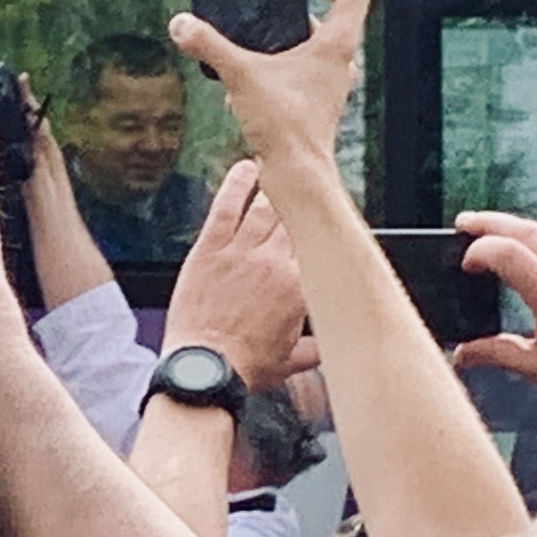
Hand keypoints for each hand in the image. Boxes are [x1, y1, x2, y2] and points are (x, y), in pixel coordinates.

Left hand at [161, 160, 308, 391]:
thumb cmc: (246, 367)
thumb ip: (316, 346)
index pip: (320, 243)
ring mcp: (241, 252)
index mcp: (301, 285)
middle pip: (297, 217)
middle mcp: (276, 261)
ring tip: (282, 168)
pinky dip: (237, 184)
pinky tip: (247, 167)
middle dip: (304, 198)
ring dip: (276, 186)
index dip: (323, 226)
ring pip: (265, 207)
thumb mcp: (292, 360)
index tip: (327, 216)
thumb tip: (331, 346)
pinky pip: (226, 207)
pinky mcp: (210, 249)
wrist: (205, 369)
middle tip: (308, 180)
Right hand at [170, 0, 365, 180]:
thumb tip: (182, 25)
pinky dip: (275, 70)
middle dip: (292, 11)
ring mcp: (328, 84)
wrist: (295, 173)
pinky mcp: (313, 102)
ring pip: (310, 48)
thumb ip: (209, 45)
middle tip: (268, 6)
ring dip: (282, 43)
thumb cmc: (287, 128)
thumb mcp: (240, 75)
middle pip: (328, 18)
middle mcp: (338, 62)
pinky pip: (297, 74)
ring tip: (252, 47)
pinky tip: (246, 82)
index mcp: (335, 46)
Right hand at [449, 210, 536, 422]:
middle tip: (464, 222)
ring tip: (494, 229)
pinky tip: (535, 246)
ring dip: (517, 226)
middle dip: (490, 222)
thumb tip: (461, 355)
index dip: (477, 252)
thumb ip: (496, 354)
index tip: (466, 267)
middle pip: (525, 230)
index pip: (505, 252)